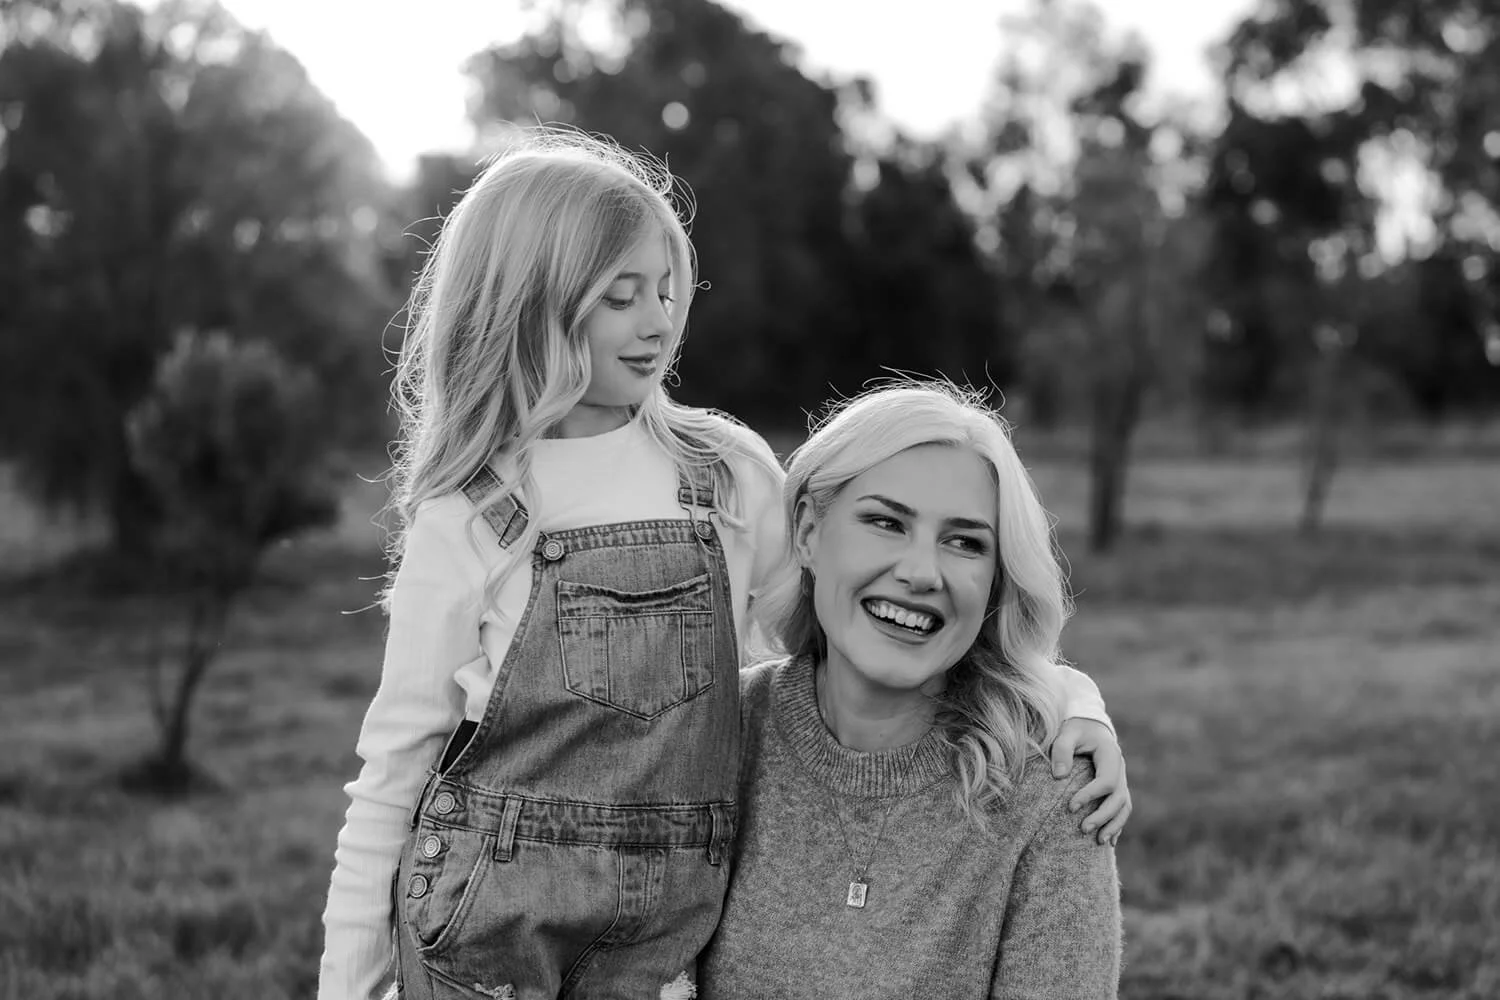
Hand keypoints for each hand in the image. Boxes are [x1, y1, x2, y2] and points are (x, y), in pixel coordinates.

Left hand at [1049, 717, 1130, 846]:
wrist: (1090, 725)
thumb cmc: (1076, 729)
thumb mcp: (1067, 733)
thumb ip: (1061, 750)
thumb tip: (1059, 776)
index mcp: (1110, 755)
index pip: (1106, 781)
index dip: (1090, 796)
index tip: (1070, 807)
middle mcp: (1120, 769)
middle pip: (1118, 798)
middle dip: (1103, 816)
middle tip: (1083, 828)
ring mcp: (1121, 779)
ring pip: (1124, 806)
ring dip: (1114, 825)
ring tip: (1099, 842)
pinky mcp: (1117, 787)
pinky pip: (1122, 808)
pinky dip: (1117, 824)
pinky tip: (1110, 841)